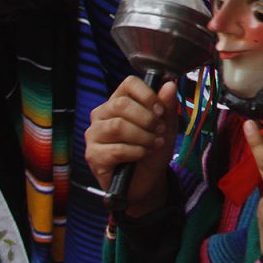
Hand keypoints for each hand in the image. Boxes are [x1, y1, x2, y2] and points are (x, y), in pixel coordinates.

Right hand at [84, 77, 177, 218]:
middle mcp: (102, 115)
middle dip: (146, 118)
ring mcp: (94, 135)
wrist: (147, 179)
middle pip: (121, 104)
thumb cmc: (153, 148)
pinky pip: (116, 149)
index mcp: (119, 101)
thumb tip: (169, 84)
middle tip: (159, 130)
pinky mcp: (93, 155)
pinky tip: (143, 154)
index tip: (160, 110)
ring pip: (117, 126)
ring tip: (154, 144)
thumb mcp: (167, 125)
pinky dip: (136, 152)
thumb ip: (167, 105)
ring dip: (142, 136)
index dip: (147, 94)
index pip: (128, 84)